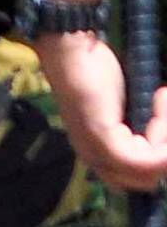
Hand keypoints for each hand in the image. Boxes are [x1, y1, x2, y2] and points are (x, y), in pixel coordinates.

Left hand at [36, 30, 166, 191]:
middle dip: (166, 151)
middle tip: (163, 107)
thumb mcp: (125, 105)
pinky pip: (144, 159)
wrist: (70, 46)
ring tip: (161, 99)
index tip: (163, 114)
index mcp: (100, 155)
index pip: (140, 179)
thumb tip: (162, 141)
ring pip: (150, 172)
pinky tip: (158, 96)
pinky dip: (163, 130)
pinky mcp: (102, 137)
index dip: (161, 155)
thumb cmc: (97, 69)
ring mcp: (97, 151)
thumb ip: (138, 128)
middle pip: (147, 180)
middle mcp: (96, 159)